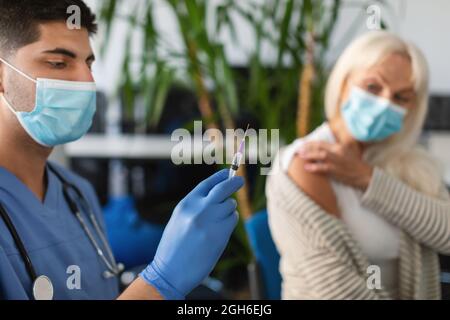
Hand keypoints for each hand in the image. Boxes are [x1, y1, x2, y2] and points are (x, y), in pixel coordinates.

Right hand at [139, 169, 243, 299]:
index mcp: (186, 204)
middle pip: (223, 188)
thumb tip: (217, 195)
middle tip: (239, 181)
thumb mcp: (180, 219)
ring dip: (229, 211)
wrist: (171, 270)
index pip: (207, 183)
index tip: (228, 173)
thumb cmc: (175, 247)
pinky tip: (219, 233)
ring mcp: (210, 221)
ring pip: (230, 206)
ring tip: (217, 224)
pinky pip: (232, 221)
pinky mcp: (220, 234)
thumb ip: (196, 206)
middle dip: (234, 183)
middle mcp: (198, 209)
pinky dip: (229, 223)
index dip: (220, 176)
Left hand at [297, 141, 372, 189]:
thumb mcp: (346, 152)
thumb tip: (323, 148)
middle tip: (298, 149)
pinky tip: (307, 167)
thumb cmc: (355, 164)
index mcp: (339, 146)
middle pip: (319, 148)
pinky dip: (314, 167)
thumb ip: (335, 149)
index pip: (322, 143)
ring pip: (320, 156)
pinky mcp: (337, 171)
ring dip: (309, 155)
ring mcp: (337, 161)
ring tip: (301, 156)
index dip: (311, 143)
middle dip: (307, 148)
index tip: (303, 143)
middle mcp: (338, 152)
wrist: (365, 175)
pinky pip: (323, 168)